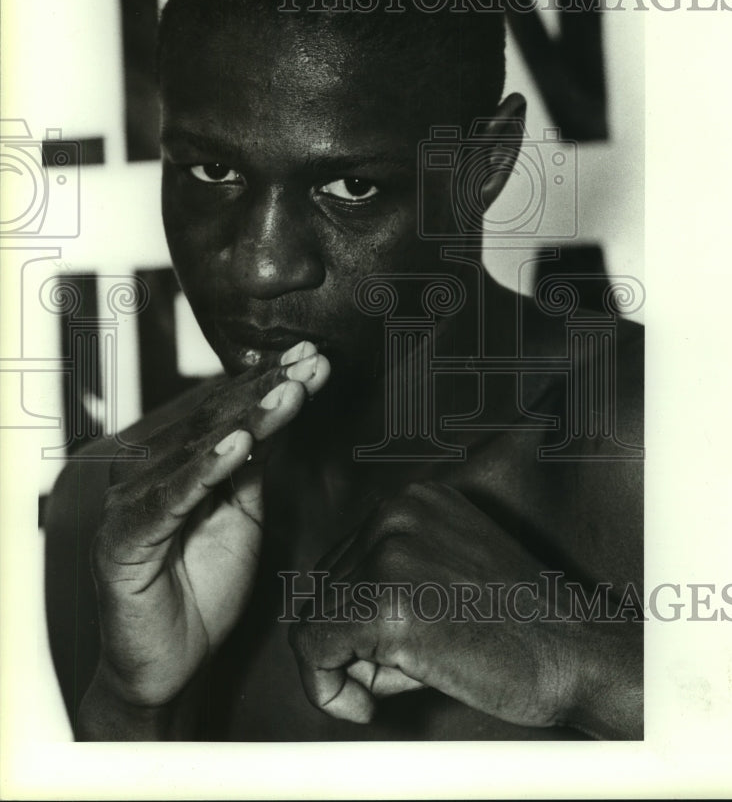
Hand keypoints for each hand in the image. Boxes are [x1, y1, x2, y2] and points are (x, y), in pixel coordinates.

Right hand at [82, 341, 328, 734]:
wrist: (170, 666)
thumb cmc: (204, 589)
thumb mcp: (243, 516)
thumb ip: (255, 467)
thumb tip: (284, 409)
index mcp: (178, 465)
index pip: (228, 415)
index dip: (270, 384)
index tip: (313, 358)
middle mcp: (151, 474)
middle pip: (216, 422)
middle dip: (268, 389)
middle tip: (312, 362)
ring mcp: (134, 505)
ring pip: (199, 452)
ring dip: (249, 418)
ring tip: (291, 391)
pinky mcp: (124, 540)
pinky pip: (171, 500)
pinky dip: (206, 470)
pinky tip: (240, 445)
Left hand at [289, 481, 642, 737]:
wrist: (573, 654)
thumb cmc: (517, 627)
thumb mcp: (445, 576)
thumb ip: (386, 584)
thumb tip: (324, 633)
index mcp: (412, 501)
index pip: (341, 563)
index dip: (351, 621)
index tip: (376, 659)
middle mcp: (395, 513)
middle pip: (323, 589)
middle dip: (348, 642)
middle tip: (393, 679)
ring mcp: (389, 552)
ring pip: (314, 619)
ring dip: (345, 664)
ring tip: (401, 682)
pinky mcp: (384, 602)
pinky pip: (312, 649)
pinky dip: (326, 688)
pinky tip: (367, 708)